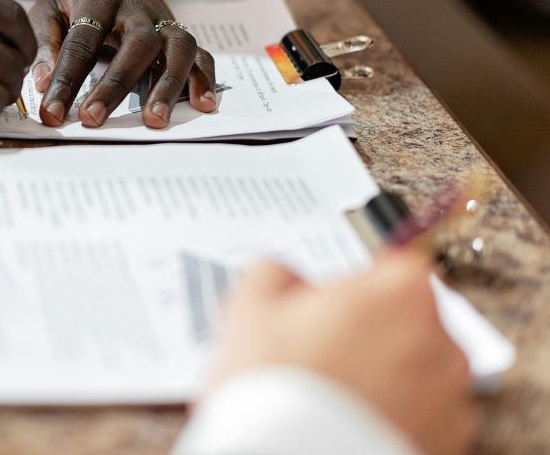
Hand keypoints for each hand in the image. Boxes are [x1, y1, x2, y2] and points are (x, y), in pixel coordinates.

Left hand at [29, 0, 215, 128]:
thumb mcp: (49, 7)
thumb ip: (44, 44)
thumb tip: (43, 84)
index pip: (81, 43)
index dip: (66, 80)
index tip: (53, 113)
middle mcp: (137, 8)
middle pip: (136, 44)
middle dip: (116, 85)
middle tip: (94, 119)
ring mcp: (164, 20)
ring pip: (177, 47)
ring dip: (169, 84)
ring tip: (155, 121)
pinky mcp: (178, 33)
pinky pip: (200, 53)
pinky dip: (204, 78)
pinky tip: (202, 104)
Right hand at [208, 254, 477, 454]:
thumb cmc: (279, 388)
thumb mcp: (250, 305)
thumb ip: (275, 270)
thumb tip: (285, 275)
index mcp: (401, 293)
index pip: (392, 264)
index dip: (353, 282)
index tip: (328, 302)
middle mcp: (440, 342)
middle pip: (405, 319)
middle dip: (366, 330)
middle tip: (316, 351)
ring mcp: (450, 400)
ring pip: (414, 371)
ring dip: (381, 376)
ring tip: (328, 394)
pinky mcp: (447, 443)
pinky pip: (420, 417)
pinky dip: (391, 416)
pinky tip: (346, 421)